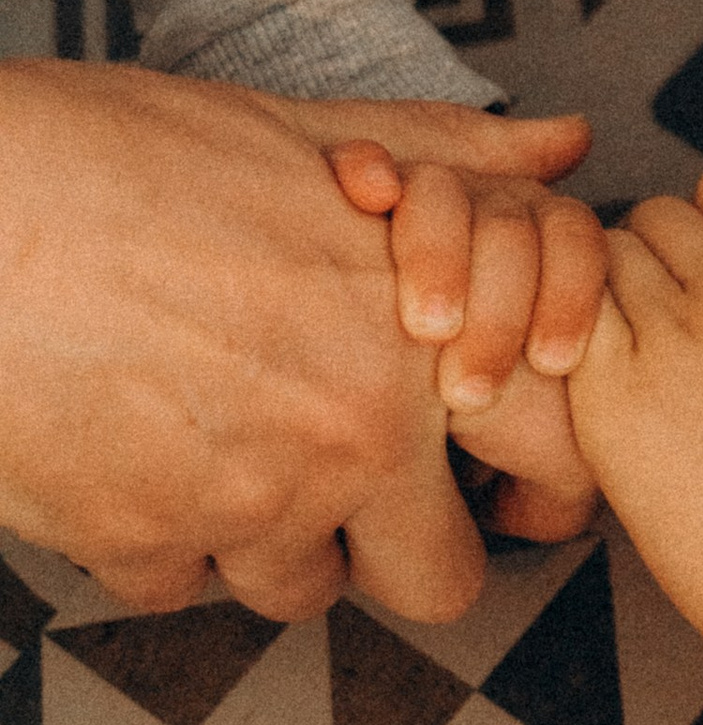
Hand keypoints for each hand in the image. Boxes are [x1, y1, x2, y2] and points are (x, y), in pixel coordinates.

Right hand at [0, 68, 591, 622]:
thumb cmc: (116, 156)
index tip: (498, 468)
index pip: (542, 464)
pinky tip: (136, 454)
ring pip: (293, 586)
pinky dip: (162, 540)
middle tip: (350, 478)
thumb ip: (450, 156)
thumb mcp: (300, 138)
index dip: (530, 476)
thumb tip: (564, 143)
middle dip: (399, 540)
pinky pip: (177, 583)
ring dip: (272, 537)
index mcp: (407, 348)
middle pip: (434, 578)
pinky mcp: (137, 548)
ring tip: (221, 439)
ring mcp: (240, 511)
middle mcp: (343, 445)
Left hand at [569, 163, 702, 724]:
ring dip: (593, 304)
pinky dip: (555, 348)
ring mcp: (673, 336)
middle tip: (646, 332)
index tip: (698, 262)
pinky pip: (557, 326)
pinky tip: (581, 396)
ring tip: (613, 370)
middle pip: (652, 217)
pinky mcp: (612, 392)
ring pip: (595, 265)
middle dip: (642, 266)